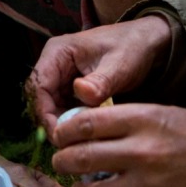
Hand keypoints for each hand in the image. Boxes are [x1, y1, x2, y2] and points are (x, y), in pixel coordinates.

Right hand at [27, 16, 172, 130]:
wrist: (147, 42)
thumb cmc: (132, 47)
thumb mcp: (119, 65)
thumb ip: (100, 81)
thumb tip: (81, 93)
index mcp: (58, 52)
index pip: (38, 86)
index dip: (44, 112)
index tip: (60, 134)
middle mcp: (54, 63)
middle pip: (41, 98)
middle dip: (53, 121)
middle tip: (70, 144)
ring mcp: (62, 75)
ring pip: (51, 105)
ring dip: (63, 123)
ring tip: (81, 140)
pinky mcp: (72, 87)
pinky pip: (64, 107)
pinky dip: (73, 120)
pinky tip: (88, 132)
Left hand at [49, 104, 185, 186]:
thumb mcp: (159, 113)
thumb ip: (121, 123)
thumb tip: (80, 132)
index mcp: (141, 119)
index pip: (82, 124)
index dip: (63, 131)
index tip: (60, 135)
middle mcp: (141, 151)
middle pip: (79, 157)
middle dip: (62, 161)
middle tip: (62, 161)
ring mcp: (148, 184)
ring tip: (79, 185)